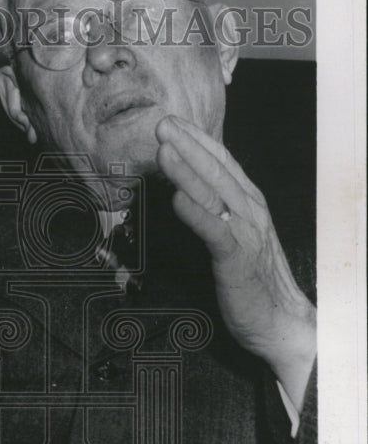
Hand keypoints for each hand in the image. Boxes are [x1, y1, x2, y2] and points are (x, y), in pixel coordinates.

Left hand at [156, 115, 315, 412]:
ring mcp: (245, 233)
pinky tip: (177, 199)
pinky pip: (214, 231)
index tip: (174, 122)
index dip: (197, 140)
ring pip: (214, 193)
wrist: (282, 321)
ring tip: (163, 149)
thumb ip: (217, 212)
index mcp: (249, 203)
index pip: (222, 163)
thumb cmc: (255, 280)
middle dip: (188, 144)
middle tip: (162, 123)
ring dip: (187, 169)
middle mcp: (250, 211)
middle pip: (216, 170)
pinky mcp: (236, 258)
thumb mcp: (236, 237)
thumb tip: (188, 192)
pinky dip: (195, 212)